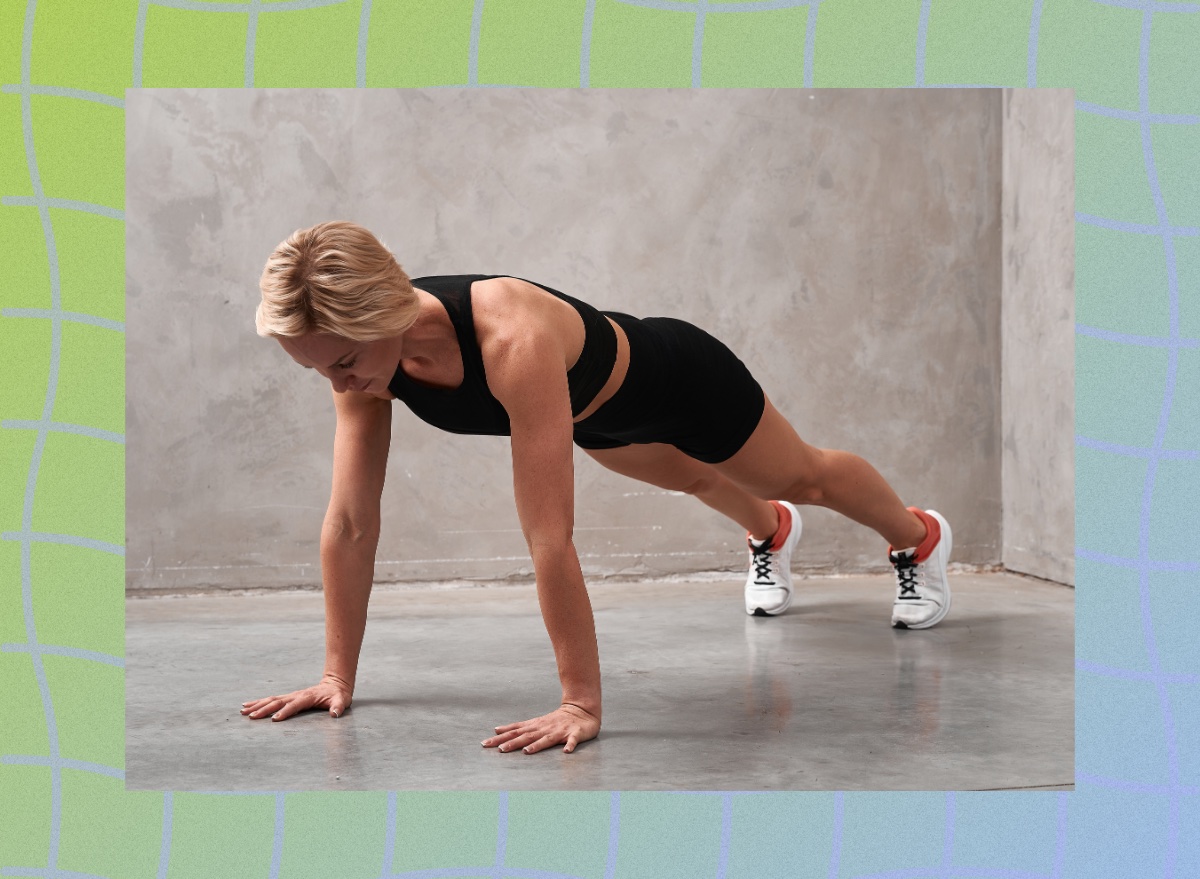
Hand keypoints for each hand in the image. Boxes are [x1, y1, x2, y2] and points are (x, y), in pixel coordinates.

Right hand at [240, 674, 351, 721]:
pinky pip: (271, 699)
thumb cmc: (338, 695)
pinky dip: (259, 702)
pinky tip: (248, 705)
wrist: (335, 684)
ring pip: (271, 700)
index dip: (285, 712)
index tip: (274, 720)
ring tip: (243, 711)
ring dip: (257, 705)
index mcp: (307, 697)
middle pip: (277, 702)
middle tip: (250, 716)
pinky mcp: (288, 697)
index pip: (294, 705)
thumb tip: (335, 713)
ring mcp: (291, 695)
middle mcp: (296, 695)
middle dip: (264, 709)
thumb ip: (338, 707)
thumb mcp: (342, 701)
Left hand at [482, 703, 599, 753]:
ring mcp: (560, 731)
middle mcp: (545, 728)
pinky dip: (570, 745)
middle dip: (513, 742)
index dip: (501, 737)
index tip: (486, 743)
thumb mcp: (535, 722)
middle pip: (527, 736)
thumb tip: (497, 730)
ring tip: (526, 751)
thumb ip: (518, 728)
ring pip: (547, 739)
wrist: (582, 710)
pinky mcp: (575, 734)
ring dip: (537, 745)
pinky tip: (566, 751)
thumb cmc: (556, 719)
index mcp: (536, 726)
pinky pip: (572, 741)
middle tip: (499, 749)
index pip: (515, 731)